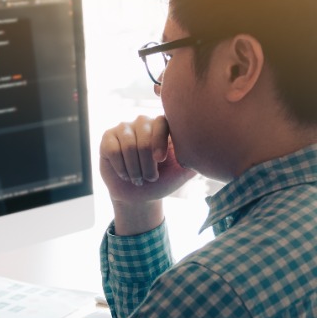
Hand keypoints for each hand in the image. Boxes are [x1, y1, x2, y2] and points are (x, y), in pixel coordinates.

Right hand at [99, 116, 194, 234]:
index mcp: (164, 126)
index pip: (162, 122)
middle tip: (150, 178)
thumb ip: (194, 160)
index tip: (161, 160)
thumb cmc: (161, 181)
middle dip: (147, 165)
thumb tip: (209, 150)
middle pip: (144, 139)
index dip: (160, 141)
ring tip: (138, 179)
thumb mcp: (181, 173)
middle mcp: (144, 122)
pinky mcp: (108, 137)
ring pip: (128, 146)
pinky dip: (121, 168)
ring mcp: (124, 128)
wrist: (138, 195)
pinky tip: (124, 174)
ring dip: (134, 170)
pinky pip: (113, 150)